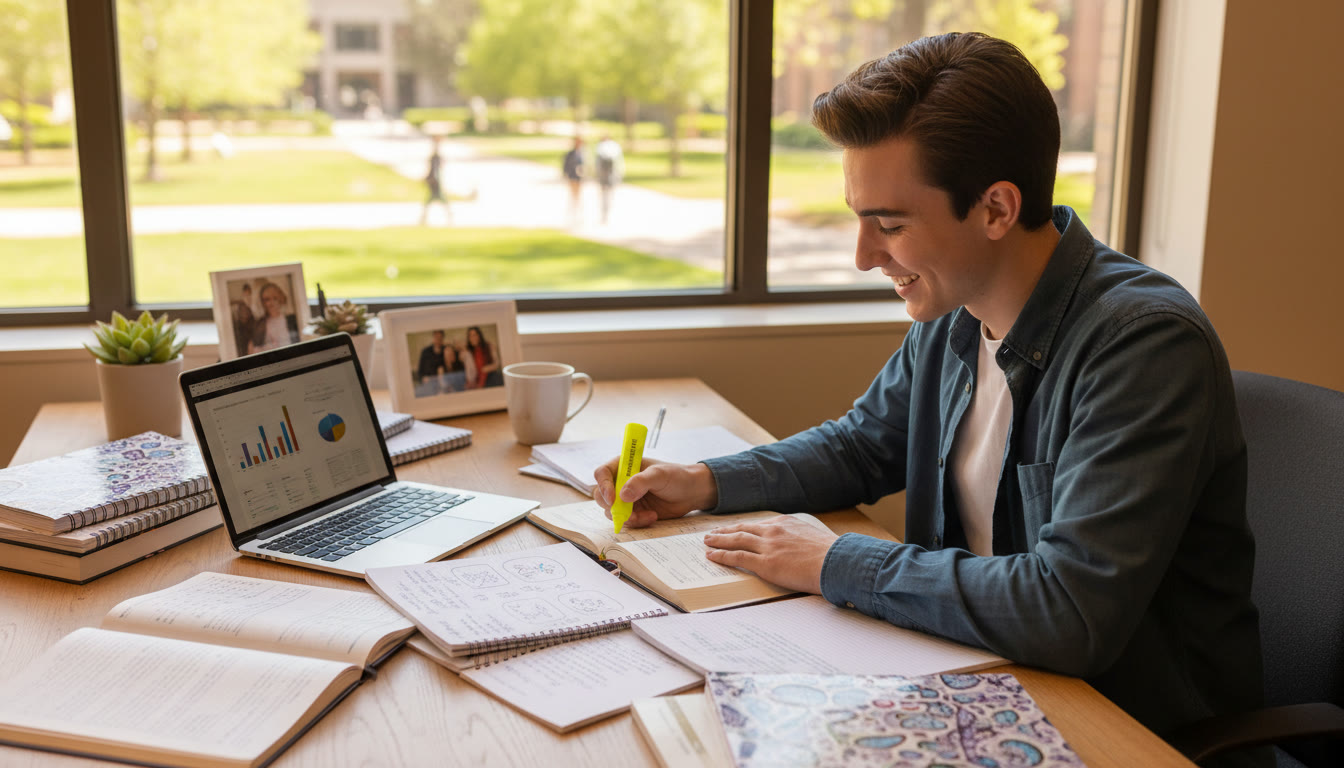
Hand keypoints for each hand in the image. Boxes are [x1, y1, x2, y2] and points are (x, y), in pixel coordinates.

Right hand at [592, 457, 717, 528]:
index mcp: (624, 466)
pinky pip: (625, 521)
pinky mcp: (633, 512)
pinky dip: (637, 522)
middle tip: (629, 513)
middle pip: (601, 496)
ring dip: (627, 517)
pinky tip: (653, 517)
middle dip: (613, 507)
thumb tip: (622, 495)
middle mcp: (621, 482)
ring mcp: (626, 498)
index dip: (603, 486)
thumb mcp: (659, 475)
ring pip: (612, 512)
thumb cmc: (676, 476)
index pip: (602, 473)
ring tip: (648, 515)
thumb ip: (641, 482)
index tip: (613, 498)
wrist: (690, 493)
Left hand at [703, 517, 838, 593]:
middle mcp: (774, 531)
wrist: (837, 562)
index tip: (734, 529)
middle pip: (743, 529)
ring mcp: (768, 547)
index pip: (758, 525)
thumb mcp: (813, 538)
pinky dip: (722, 555)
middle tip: (712, 533)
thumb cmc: (831, 555)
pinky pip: (738, 557)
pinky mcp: (766, 563)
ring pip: (736, 540)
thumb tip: (795, 548)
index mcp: (786, 524)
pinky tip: (712, 556)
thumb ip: (798, 539)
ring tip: (707, 542)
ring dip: (719, 541)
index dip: (743, 527)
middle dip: (726, 531)